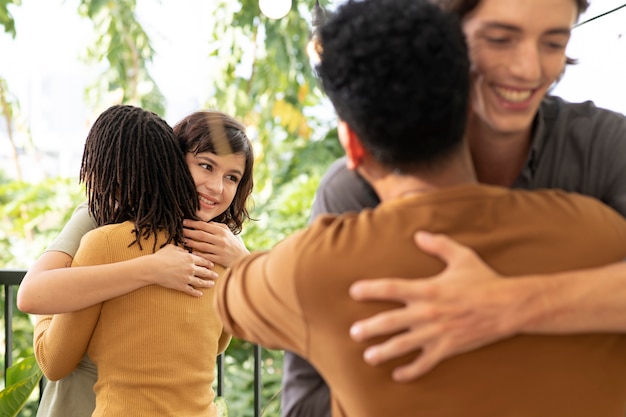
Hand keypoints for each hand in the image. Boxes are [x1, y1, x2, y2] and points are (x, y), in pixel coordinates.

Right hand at [149, 244, 216, 296]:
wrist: (153, 268)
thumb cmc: (161, 256)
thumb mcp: (172, 248)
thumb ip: (182, 249)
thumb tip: (186, 251)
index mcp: (190, 258)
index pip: (203, 261)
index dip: (208, 263)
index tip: (212, 265)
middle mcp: (191, 268)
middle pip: (204, 272)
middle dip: (211, 274)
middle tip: (216, 275)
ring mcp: (187, 278)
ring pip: (200, 282)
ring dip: (207, 284)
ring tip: (212, 284)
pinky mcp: (181, 286)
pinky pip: (191, 290)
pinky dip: (196, 293)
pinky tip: (200, 294)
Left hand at [183, 220, 249, 266]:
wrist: (241, 257)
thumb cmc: (232, 243)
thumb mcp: (227, 231)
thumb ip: (216, 226)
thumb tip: (203, 222)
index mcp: (221, 231)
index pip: (204, 225)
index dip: (192, 223)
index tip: (184, 222)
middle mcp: (220, 239)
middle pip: (201, 234)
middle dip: (189, 232)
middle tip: (180, 230)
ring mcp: (219, 249)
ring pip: (202, 245)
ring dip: (191, 243)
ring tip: (183, 240)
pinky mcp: (219, 259)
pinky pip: (206, 256)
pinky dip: (198, 254)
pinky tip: (191, 252)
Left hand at [349, 231, 528, 381]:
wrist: (508, 306)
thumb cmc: (484, 280)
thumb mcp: (462, 256)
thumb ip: (439, 245)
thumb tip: (419, 235)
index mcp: (427, 289)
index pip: (391, 288)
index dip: (370, 290)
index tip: (354, 291)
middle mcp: (428, 312)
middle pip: (390, 321)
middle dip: (369, 328)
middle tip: (354, 333)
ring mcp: (437, 333)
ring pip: (403, 346)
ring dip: (384, 352)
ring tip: (369, 357)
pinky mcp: (448, 348)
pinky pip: (426, 363)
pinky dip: (411, 371)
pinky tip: (398, 374)